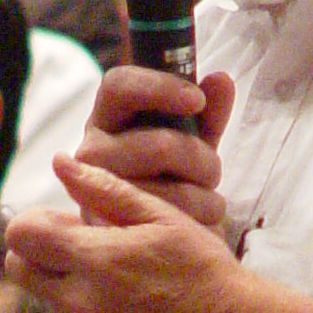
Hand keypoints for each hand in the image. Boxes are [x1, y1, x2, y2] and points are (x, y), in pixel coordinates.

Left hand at [6, 154, 257, 312]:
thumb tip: (62, 163)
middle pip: (20, 271)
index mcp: (93, 258)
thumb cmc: (203, 269)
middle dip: (37, 255)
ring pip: (52, 302)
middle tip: (77, 249)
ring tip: (122, 282)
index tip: (59, 223)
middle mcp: (80, 303)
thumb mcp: (161, 218)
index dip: (33, 224)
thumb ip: (105, 190)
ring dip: (71, 286)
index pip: (20, 236)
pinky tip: (134, 312)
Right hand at [70, 62, 233, 232]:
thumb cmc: (167, 174)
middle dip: (201, 159)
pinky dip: (198, 223)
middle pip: (159, 146)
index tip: (198, 99)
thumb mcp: (190, 139)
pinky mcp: (109, 230)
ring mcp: (95, 193)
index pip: (119, 86)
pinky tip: (198, 223)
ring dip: (205, 197)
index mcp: (108, 117)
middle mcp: (92, 150)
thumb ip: (207, 112)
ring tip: (209, 202)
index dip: (159, 88)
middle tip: (213, 170)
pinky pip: (168, 226)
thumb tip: (221, 81)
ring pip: (169, 191)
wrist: (145, 231)